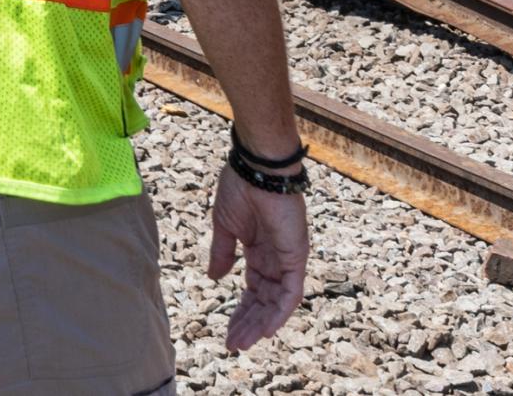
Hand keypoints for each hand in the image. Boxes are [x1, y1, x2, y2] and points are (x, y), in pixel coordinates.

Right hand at [208, 165, 307, 351]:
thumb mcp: (224, 226)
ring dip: (260, 324)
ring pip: (277, 302)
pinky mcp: (297, 257)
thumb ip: (222, 253)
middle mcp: (276, 259)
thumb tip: (215, 278)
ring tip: (242, 342)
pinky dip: (280, 313)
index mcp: (260, 250)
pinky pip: (291, 292)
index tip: (226, 330)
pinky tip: (265, 330)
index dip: (240, 310)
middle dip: (248, 323)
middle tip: (233, 344)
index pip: (253, 289)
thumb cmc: (240, 187)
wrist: (255, 167)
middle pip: (264, 300)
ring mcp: (288, 259)